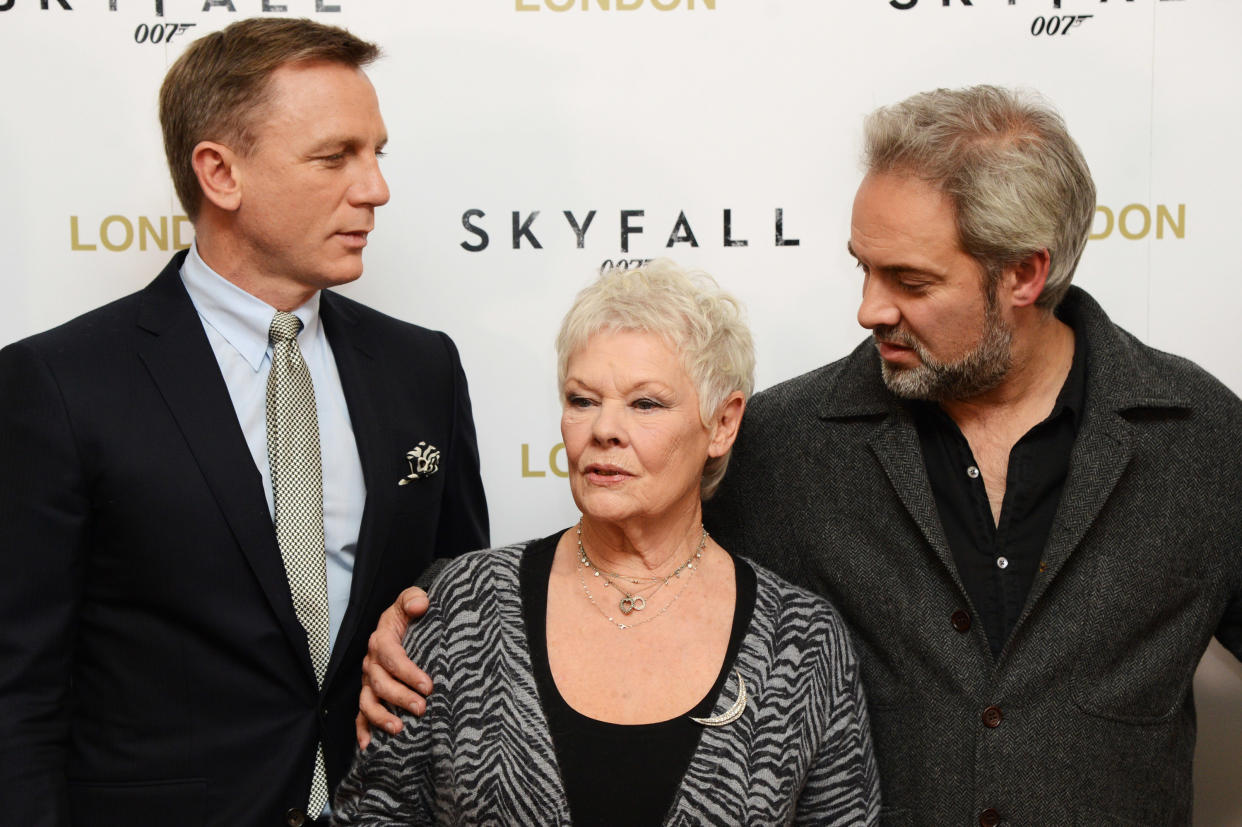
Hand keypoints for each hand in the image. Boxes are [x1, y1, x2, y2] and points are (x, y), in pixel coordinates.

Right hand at [355, 586, 432, 749]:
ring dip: (380, 717)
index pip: (392, 657)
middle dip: (400, 697)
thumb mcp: (412, 599)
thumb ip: (415, 598)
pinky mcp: (368, 694)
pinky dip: (362, 731)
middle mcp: (371, 662)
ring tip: (399, 729)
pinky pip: (360, 715)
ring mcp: (367, 681)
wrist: (401, 624)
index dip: (409, 673)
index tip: (428, 686)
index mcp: (382, 639)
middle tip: (422, 708)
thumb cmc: (410, 615)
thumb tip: (419, 605)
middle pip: (380, 683)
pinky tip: (368, 747)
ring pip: (367, 702)